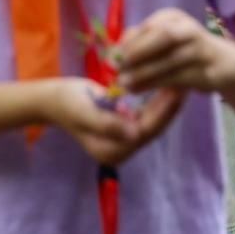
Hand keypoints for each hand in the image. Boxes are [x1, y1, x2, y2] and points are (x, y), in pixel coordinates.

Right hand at [40, 77, 184, 166]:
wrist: (50, 99)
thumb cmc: (65, 101)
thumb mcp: (83, 111)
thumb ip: (107, 124)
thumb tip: (134, 133)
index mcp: (111, 150)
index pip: (144, 131)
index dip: (162, 112)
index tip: (176, 90)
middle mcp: (120, 151)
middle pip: (152, 129)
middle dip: (169, 107)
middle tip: (184, 83)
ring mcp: (122, 142)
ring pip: (151, 123)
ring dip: (166, 105)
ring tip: (180, 84)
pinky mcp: (123, 131)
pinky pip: (145, 118)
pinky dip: (156, 104)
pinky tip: (166, 89)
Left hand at [117, 8, 234, 93]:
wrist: (221, 64)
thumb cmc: (181, 49)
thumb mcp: (161, 40)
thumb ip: (139, 42)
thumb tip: (113, 54)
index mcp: (173, 17)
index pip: (150, 26)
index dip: (129, 41)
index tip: (112, 55)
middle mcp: (189, 29)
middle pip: (164, 37)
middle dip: (139, 52)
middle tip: (117, 67)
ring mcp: (200, 50)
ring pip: (171, 60)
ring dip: (145, 73)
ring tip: (124, 83)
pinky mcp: (206, 71)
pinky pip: (179, 77)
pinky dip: (157, 84)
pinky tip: (140, 90)